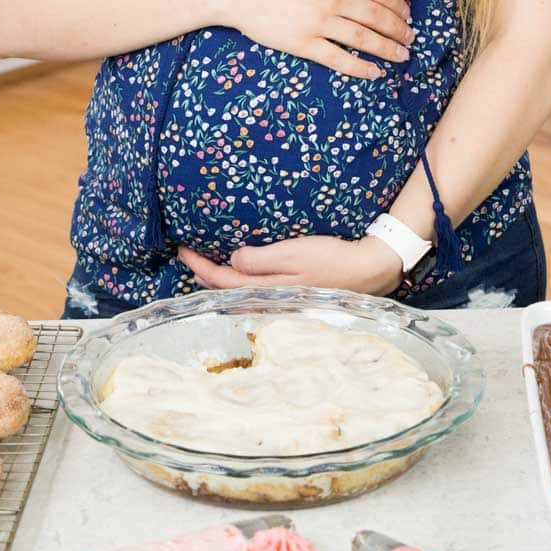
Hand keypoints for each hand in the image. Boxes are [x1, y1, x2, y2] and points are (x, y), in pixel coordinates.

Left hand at [177, 235, 403, 296]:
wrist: (367, 270)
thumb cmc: (331, 259)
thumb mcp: (293, 254)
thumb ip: (259, 260)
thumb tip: (231, 261)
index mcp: (265, 290)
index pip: (220, 281)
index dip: (199, 266)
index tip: (182, 249)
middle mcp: (269, 301)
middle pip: (226, 291)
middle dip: (205, 275)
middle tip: (188, 256)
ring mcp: (280, 301)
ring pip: (239, 293)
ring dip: (220, 280)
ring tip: (205, 267)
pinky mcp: (291, 296)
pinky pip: (254, 291)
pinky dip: (239, 282)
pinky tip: (239, 275)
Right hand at [213, 0, 413, 80]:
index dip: (398, 5)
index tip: (407, 14)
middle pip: (378, 17)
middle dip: (400, 29)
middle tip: (411, 38)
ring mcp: (318, 22)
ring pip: (364, 39)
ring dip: (388, 49)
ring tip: (402, 57)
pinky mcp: (302, 43)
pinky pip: (338, 59)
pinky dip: (360, 67)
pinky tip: (375, 72)